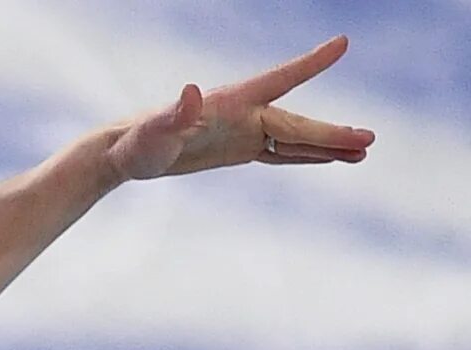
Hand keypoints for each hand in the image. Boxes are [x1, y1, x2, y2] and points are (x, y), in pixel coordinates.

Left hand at [107, 36, 372, 181]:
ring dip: (328, 146)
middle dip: (331, 133)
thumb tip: (190, 92)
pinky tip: (331, 159)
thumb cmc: (137, 142)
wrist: (127, 153)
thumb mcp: (153, 133)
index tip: (342, 43)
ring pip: (295, 139)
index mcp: (232, 102)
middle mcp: (245, 113)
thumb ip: (174, 113)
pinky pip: (281, 152)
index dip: (310, 64)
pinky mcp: (240, 149)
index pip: (280, 80)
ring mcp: (245, 131)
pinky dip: (306, 156)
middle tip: (369, 140)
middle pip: (297, 123)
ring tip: (363, 152)